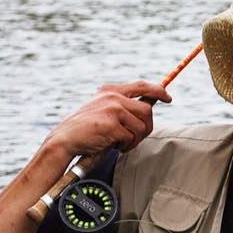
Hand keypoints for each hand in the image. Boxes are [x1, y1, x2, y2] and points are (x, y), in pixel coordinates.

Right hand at [45, 80, 171, 158]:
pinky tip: (112, 146)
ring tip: (122, 143)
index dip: (158, 91)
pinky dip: (125, 146)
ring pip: (142, 127)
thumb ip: (122, 106)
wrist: (65, 139)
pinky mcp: (111, 125)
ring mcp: (112, 110)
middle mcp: (113, 97)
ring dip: (135, 140)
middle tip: (136, 138)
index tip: (168, 98)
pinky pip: (130, 138)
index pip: (142, 86)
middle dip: (146, 127)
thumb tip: (148, 107)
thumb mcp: (103, 109)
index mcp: (110, 90)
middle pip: (147, 110)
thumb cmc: (86, 129)